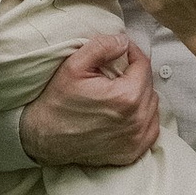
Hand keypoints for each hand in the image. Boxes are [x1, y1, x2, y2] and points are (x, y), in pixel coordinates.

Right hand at [19, 31, 160, 169]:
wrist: (44, 137)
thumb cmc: (58, 101)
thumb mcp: (74, 64)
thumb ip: (103, 46)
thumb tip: (124, 41)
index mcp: (127, 96)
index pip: (143, 64)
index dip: (131, 53)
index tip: (119, 52)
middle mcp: (137, 120)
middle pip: (149, 84)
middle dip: (135, 74)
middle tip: (115, 72)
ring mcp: (136, 140)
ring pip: (152, 105)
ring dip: (140, 95)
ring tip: (119, 91)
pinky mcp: (132, 153)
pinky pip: (151, 128)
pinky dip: (143, 117)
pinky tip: (126, 112)